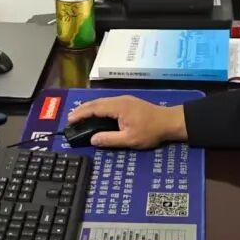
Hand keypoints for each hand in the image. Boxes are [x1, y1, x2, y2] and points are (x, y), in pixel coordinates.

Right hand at [66, 95, 186, 148]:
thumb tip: (92, 139)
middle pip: (96, 103)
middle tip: (70, 119)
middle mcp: (119, 100)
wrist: (169, 122)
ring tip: (79, 117)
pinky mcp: (128, 102)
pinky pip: (108, 103)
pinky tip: (96, 114)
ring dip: (90, 108)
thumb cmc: (151, 131)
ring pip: (102, 102)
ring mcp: (124, 100)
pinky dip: (98, 108)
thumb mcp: (129, 139)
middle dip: (82, 110)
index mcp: (118, 107)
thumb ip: (109, 139)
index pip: (94, 108)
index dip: (80, 114)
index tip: (69, 120)